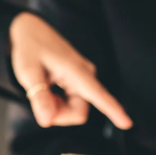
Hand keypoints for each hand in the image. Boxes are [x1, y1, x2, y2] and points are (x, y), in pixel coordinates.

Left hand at [9, 12, 131, 129]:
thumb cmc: (30, 48)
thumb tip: (46, 121)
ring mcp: (83, 80)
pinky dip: (56, 104)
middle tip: (39, 100)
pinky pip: (71, 104)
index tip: (127, 124)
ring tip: (42, 90)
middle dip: (58, 115)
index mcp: (77, 72)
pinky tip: (48, 89)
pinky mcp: (78, 83)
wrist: (30, 31)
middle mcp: (86, 76)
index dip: (113, 111)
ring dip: (56, 109)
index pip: (99, 95)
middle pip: (78, 113)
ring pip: (74, 111)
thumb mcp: (28, 72)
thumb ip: (39, 96)